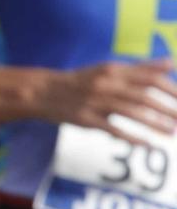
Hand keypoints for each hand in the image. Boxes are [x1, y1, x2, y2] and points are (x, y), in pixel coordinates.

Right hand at [35, 62, 176, 138]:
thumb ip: (141, 68)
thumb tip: (171, 64)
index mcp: (113, 71)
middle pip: (143, 96)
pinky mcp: (86, 119)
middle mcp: (105, 84)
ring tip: (171, 132)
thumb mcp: (109, 70)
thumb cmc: (83, 81)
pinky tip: (147, 144)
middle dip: (167, 109)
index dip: (170, 90)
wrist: (43, 91)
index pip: (149, 78)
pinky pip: (112, 129)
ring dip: (154, 123)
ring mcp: (95, 102)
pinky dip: (131, 137)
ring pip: (131, 112)